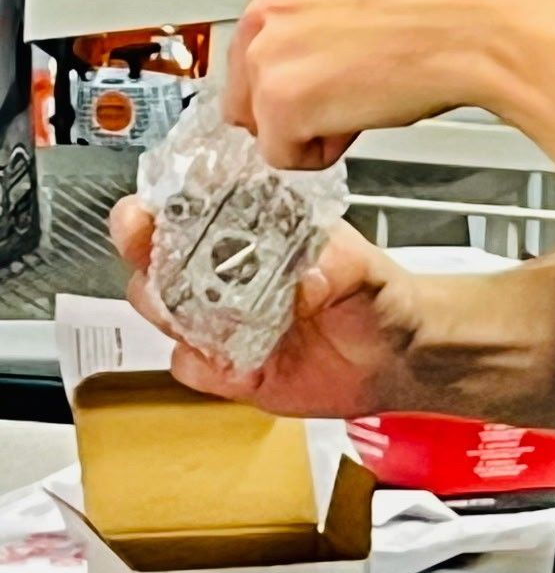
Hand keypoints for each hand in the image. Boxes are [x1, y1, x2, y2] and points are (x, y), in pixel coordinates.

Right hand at [110, 197, 423, 417]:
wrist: (394, 356)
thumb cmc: (378, 295)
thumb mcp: (364, 269)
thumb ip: (338, 267)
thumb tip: (310, 278)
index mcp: (256, 232)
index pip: (195, 208)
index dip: (163, 204)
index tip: (148, 204)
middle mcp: (229, 273)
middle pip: (160, 256)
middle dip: (142, 247)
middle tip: (142, 241)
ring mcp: (224, 320)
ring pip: (165, 310)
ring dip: (165, 308)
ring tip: (189, 308)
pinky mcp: (230, 368)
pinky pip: (191, 367)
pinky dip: (201, 365)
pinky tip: (227, 363)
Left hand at [223, 0, 554, 169]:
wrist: (481, 22)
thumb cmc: (450, 1)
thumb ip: (323, 11)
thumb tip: (318, 45)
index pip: (256, 43)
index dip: (301, 69)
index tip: (331, 73)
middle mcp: (265, 9)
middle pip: (248, 88)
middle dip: (295, 104)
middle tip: (352, 93)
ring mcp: (269, 56)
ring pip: (265, 124)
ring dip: (312, 127)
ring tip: (367, 98)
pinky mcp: (284, 103)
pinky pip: (284, 155)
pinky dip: (322, 153)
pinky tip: (365, 116)